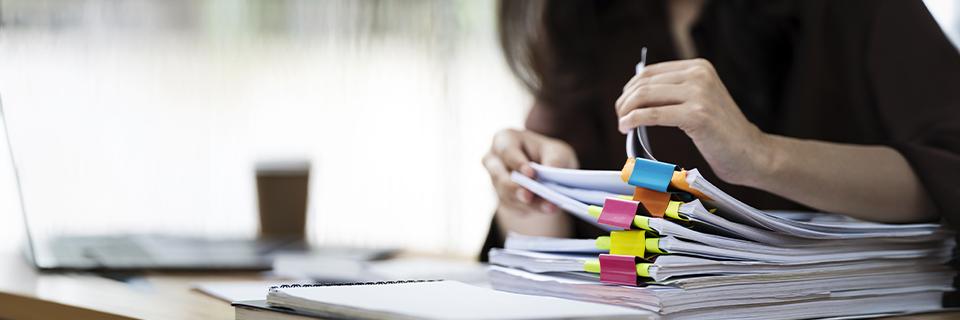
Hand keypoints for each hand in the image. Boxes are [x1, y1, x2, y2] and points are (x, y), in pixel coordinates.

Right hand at [482, 129, 577, 236]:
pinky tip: (545, 208)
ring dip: (527, 203)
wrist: (549, 175)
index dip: (517, 163)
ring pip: (506, 195)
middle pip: (499, 176)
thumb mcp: (558, 152)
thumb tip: (550, 173)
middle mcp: (493, 160)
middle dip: (515, 188)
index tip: (530, 173)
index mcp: (504, 139)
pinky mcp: (501, 199)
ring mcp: (494, 181)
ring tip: (548, 206)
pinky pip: (512, 206)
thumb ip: (555, 161)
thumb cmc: (551, 156)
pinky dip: (529, 209)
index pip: (507, 151)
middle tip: (529, 197)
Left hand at [615, 58, 772, 185]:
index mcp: (699, 67)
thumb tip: (632, 95)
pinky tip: (627, 128)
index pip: (650, 72)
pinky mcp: (697, 115)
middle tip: (620, 117)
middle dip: (625, 101)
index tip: (623, 105)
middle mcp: (699, 74)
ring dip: (626, 111)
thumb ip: (674, 92)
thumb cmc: (720, 133)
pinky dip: (633, 120)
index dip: (630, 88)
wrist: (750, 153)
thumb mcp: (700, 100)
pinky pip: (652, 114)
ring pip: (645, 96)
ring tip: (623, 125)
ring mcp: (699, 93)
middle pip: (644, 83)